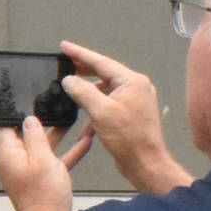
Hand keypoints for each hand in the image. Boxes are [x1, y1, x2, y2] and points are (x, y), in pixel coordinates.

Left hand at [0, 114, 90, 210]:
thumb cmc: (43, 197)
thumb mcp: (42, 158)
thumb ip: (35, 137)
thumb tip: (29, 120)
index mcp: (9, 154)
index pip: (3, 128)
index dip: (14, 115)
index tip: (26, 105)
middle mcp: (15, 162)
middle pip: (24, 136)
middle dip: (39, 123)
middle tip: (50, 110)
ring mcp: (28, 171)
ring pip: (41, 147)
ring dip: (55, 135)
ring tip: (68, 121)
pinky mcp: (40, 180)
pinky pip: (52, 161)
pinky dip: (65, 153)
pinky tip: (82, 144)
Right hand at [58, 40, 192, 194]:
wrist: (145, 163)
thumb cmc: (131, 140)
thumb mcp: (100, 112)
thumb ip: (82, 91)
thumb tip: (69, 80)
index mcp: (133, 82)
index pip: (101, 62)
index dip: (80, 54)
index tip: (65, 47)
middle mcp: (136, 88)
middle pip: (103, 73)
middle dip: (83, 70)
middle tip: (65, 63)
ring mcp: (134, 101)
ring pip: (104, 89)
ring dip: (87, 93)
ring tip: (70, 91)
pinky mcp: (130, 114)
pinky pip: (108, 104)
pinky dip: (95, 109)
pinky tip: (84, 121)